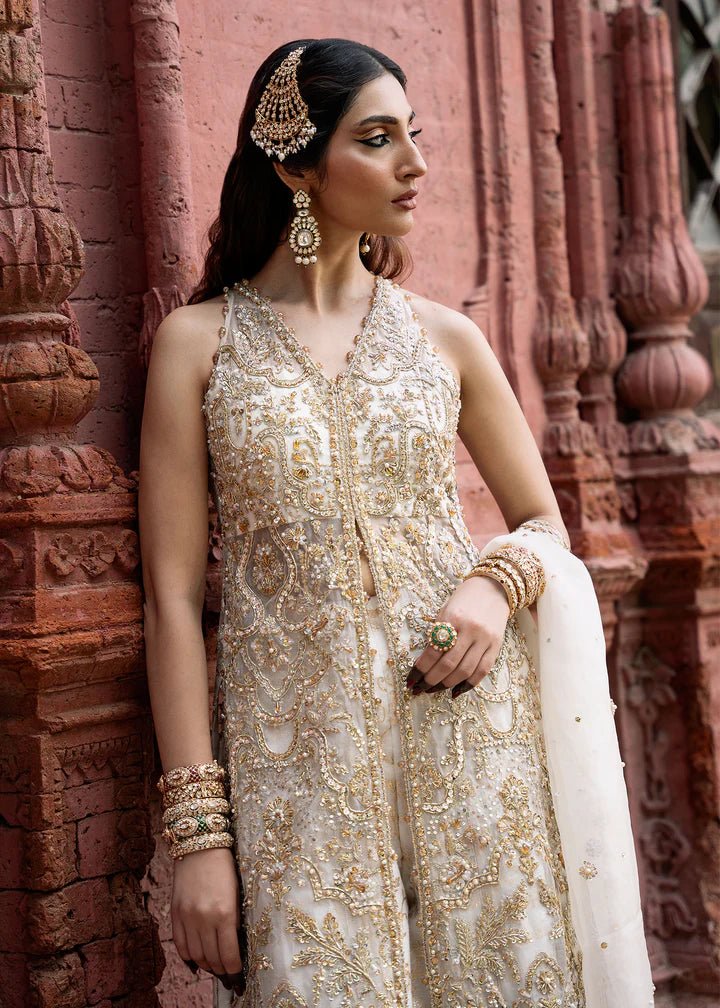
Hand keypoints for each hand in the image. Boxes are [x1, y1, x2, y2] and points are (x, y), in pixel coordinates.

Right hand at [171, 845, 243, 980]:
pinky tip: (197, 962)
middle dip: (222, 973)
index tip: (239, 979)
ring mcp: (187, 917)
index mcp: (224, 913)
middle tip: (229, 979)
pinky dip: (188, 957)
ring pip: (195, 955)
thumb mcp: (237, 893)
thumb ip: (233, 921)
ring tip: (215, 970)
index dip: (234, 971)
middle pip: (212, 959)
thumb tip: (232, 948)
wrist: (200, 846)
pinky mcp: (175, 913)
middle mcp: (204, 918)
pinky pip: (180, 945)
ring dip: (207, 967)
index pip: (228, 955)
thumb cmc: (225, 867)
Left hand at [406, 575, 509, 697]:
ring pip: (465, 670)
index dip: (420, 669)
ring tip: (433, 690)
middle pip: (448, 664)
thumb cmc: (464, 600)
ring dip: (446, 685)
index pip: (433, 650)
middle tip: (419, 689)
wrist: (493, 588)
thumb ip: (438, 634)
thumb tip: (425, 663)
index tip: (410, 680)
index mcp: (452, 618)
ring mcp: (485, 639)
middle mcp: (470, 629)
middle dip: (431, 680)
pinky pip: (482, 671)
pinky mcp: (496, 646)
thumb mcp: (446, 610)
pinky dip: (468, 684)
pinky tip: (455, 691)